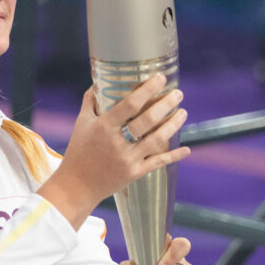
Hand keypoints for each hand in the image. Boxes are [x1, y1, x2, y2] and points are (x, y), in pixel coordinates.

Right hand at [37, 74, 189, 227]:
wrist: (77, 185)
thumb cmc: (78, 151)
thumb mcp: (81, 123)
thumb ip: (90, 102)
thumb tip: (98, 82)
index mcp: (103, 127)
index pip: (129, 104)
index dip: (147, 90)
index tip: (161, 78)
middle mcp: (116, 142)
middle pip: (148, 120)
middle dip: (166, 104)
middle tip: (178, 93)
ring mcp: (127, 159)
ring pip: (157, 140)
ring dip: (173, 125)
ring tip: (183, 112)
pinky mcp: (134, 174)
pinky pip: (158, 162)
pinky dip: (174, 156)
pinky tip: (187, 149)